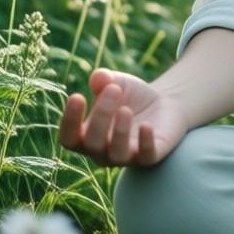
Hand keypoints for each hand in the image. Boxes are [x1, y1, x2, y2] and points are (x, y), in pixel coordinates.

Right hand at [59, 67, 188, 167]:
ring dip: (119, 132)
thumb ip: (104, 80)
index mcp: (85, 136)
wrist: (164, 102)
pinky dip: (145, 142)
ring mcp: (126, 157)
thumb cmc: (130, 96)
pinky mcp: (150, 156)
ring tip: (125, 109)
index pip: (69, 138)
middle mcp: (102, 152)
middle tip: (114, 90)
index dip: (69, 121)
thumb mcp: (116, 83)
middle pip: (92, 144)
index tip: (77, 96)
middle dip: (101, 116)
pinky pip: (146, 156)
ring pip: (116, 155)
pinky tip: (146, 126)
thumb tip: (100, 77)